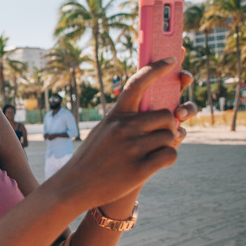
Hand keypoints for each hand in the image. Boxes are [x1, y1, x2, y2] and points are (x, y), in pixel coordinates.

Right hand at [60, 60, 196, 208]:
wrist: (74, 185)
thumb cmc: (92, 156)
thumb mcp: (103, 130)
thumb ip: (125, 119)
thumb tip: (158, 114)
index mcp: (115, 115)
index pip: (138, 83)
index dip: (157, 69)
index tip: (171, 60)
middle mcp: (124, 128)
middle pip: (167, 115)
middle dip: (169, 125)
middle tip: (161, 134)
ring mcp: (132, 148)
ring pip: (171, 136)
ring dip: (167, 144)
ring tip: (151, 152)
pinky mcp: (140, 169)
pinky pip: (170, 155)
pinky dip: (168, 158)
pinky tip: (155, 163)